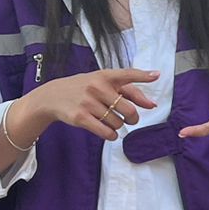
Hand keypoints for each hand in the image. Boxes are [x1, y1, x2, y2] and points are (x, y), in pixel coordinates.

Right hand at [18, 67, 159, 142]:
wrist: (52, 96)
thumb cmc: (84, 88)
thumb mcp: (101, 82)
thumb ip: (127, 91)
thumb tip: (151, 104)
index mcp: (104, 75)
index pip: (127, 74)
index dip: (142, 76)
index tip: (156, 75)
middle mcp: (97, 87)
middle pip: (128, 110)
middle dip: (133, 118)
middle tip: (130, 119)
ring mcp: (88, 103)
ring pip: (118, 123)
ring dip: (118, 126)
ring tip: (110, 121)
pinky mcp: (81, 118)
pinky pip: (107, 132)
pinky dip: (111, 135)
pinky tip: (108, 131)